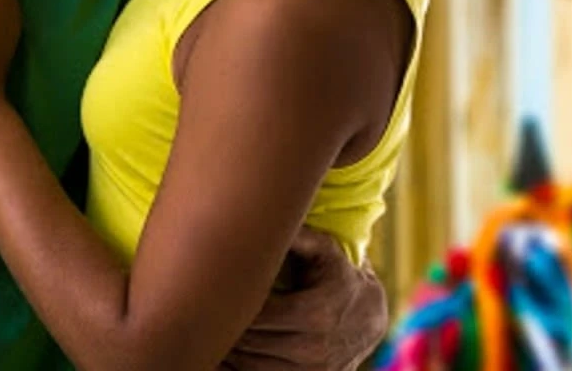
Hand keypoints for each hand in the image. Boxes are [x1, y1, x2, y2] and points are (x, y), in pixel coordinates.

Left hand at [223, 226, 389, 370]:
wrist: (370, 319)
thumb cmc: (339, 277)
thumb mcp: (327, 251)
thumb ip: (302, 236)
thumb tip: (271, 215)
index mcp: (316, 313)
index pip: (257, 314)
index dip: (230, 303)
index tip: (213, 288)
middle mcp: (313, 348)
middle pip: (249, 340)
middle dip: (224, 324)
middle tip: (201, 306)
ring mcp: (311, 370)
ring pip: (250, 364)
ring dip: (228, 348)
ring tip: (209, 326)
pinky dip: (239, 365)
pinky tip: (227, 349)